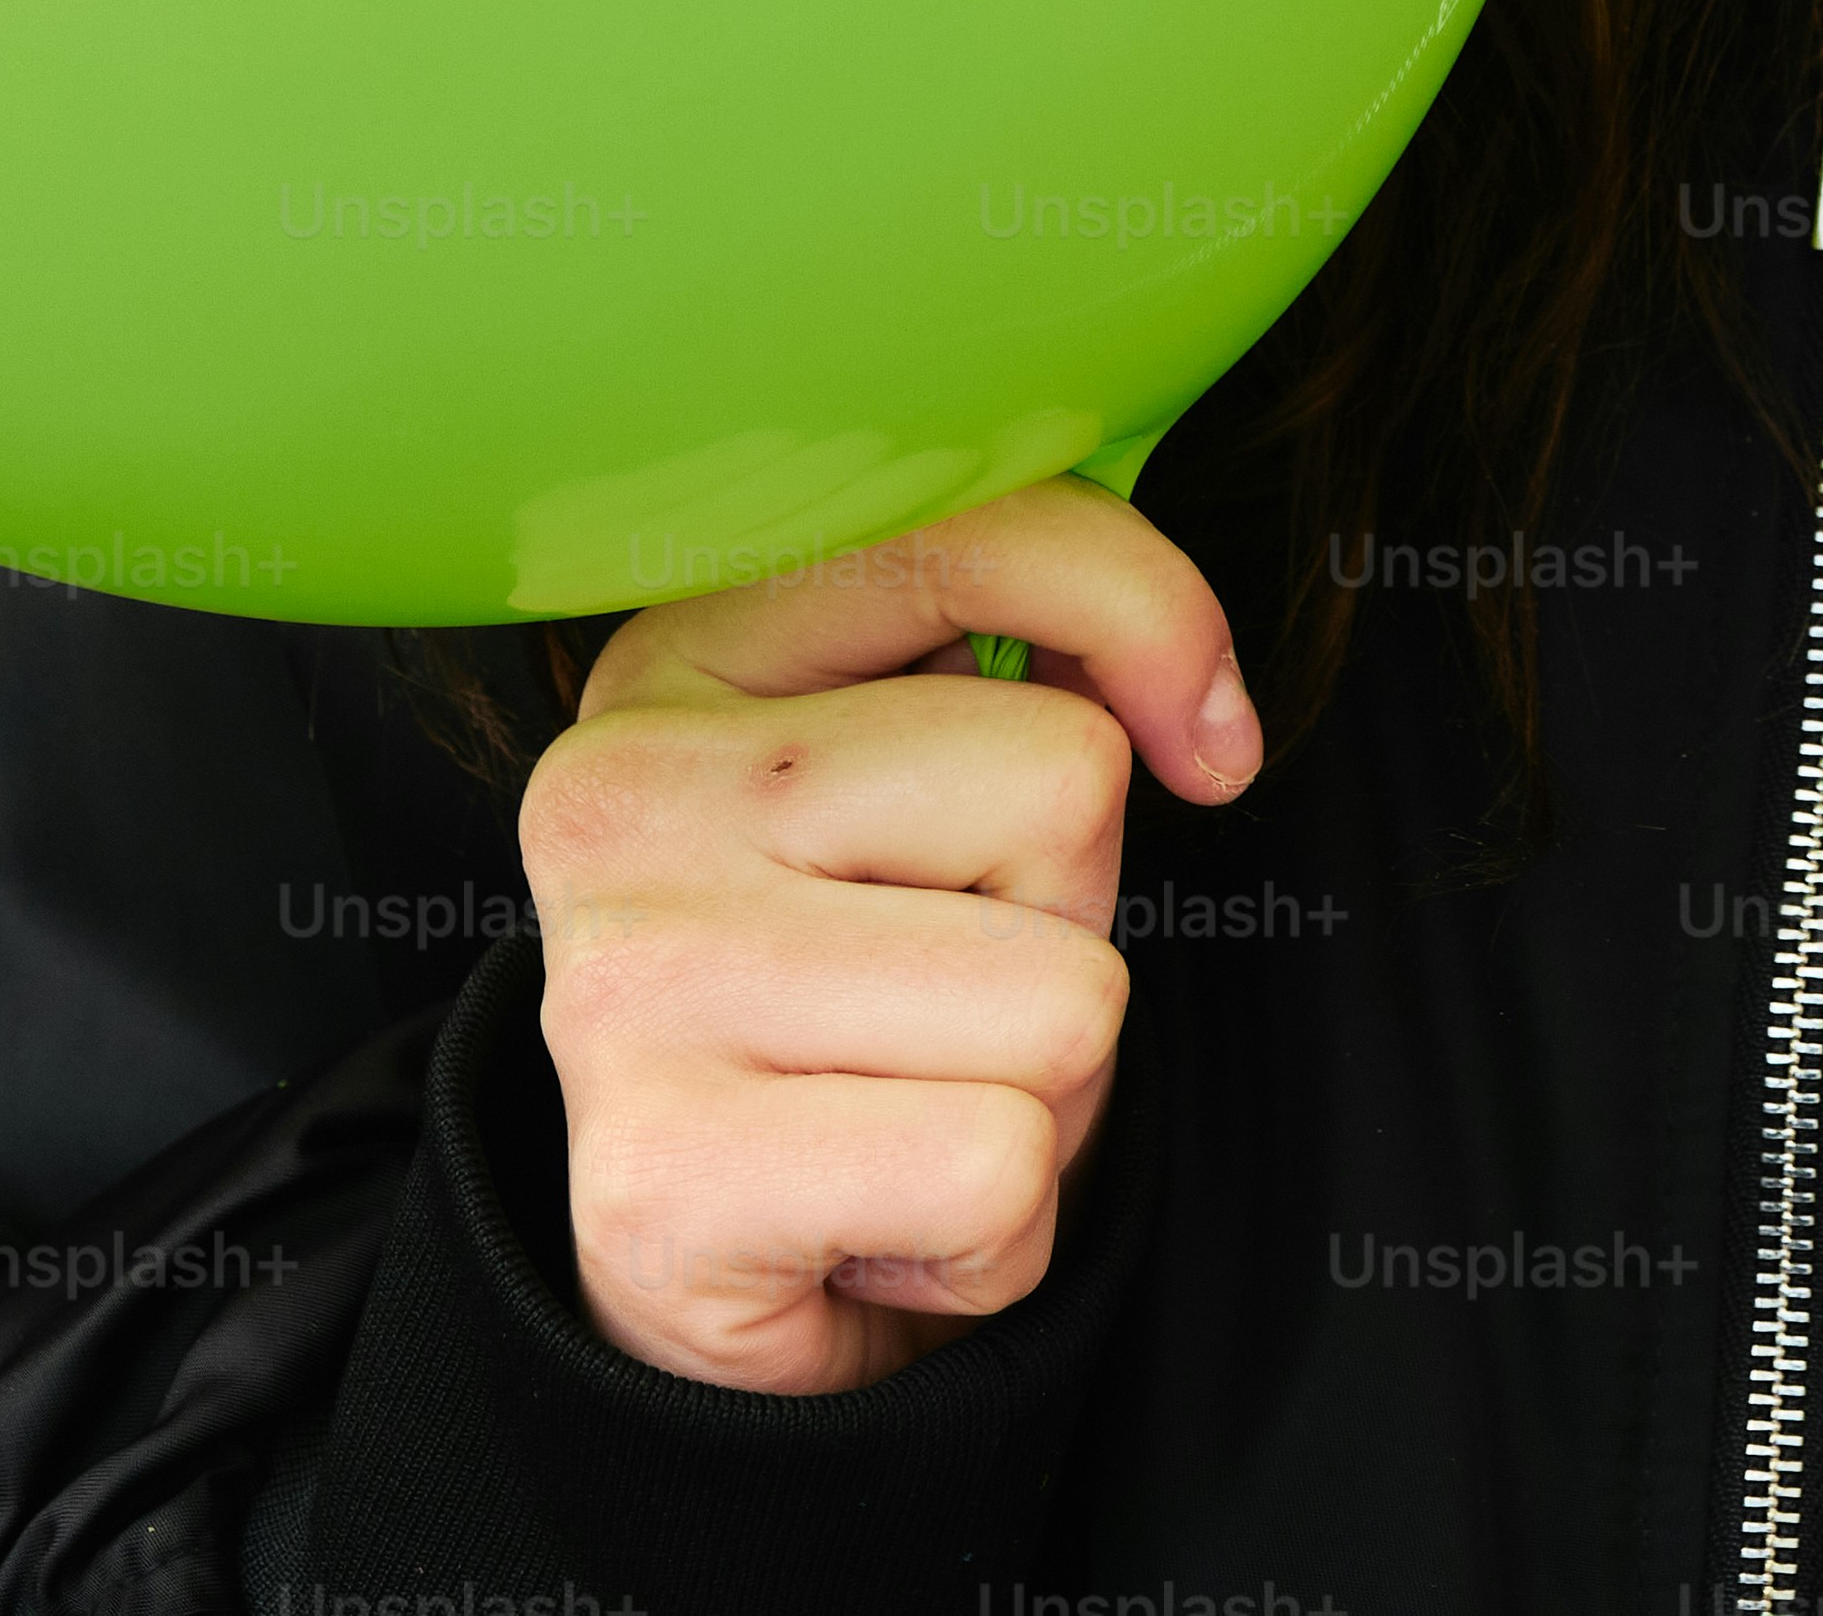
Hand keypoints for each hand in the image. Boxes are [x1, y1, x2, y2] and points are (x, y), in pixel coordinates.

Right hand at [513, 471, 1254, 1390]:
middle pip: (1064, 782)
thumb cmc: (863, 1015)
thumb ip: (1028, 660)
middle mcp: (621, 794)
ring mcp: (627, 986)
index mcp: (676, 657)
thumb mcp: (931, 789)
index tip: (1197, 740)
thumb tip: (1201, 725)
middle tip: (937, 1005)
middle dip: (1066, 923)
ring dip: (1045, 1095)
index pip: (981, 533)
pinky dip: (994, 1237)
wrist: (713, 1289)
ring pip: (1064, 998)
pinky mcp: (660, 1182)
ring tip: (906, 1110)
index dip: (1148, 621)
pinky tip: (881, 1229)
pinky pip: (999, 1170)